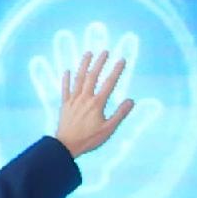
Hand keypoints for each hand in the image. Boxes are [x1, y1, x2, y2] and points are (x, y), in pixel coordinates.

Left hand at [32, 26, 139, 159]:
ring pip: (78, 79)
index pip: (109, 83)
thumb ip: (120, 114)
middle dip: (99, 63)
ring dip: (83, 65)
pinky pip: (64, 89)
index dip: (116, 70)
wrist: (66, 146)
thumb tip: (131, 100)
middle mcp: (84, 98)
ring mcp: (73, 100)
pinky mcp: (65, 105)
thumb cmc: (89, 139)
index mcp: (97, 104)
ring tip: (88, 53)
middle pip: (92, 76)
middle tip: (105, 51)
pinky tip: (67, 70)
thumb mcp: (109, 129)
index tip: (122, 60)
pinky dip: (66, 79)